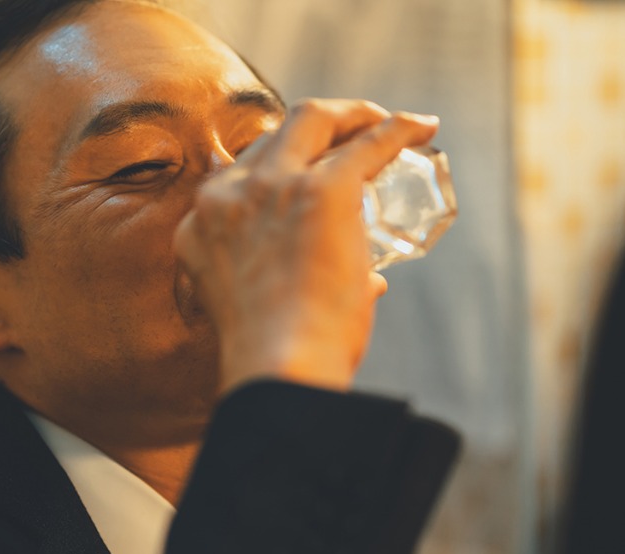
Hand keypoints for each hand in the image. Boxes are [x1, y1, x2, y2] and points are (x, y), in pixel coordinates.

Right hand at [174, 99, 438, 393]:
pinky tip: (421, 127)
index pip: (242, 173)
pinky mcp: (322, 190)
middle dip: (313, 127)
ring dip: (351, 115)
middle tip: (351, 135)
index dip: (278, 165)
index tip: (306, 171)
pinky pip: (368, 144)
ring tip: (383, 122)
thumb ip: (296, 284)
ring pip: (312, 120)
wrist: (278, 366)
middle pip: (274, 134)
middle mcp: (229, 195)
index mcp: (202, 223)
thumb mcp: (248, 306)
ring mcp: (273, 187)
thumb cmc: (272, 355)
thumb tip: (369, 280)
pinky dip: (398, 129)